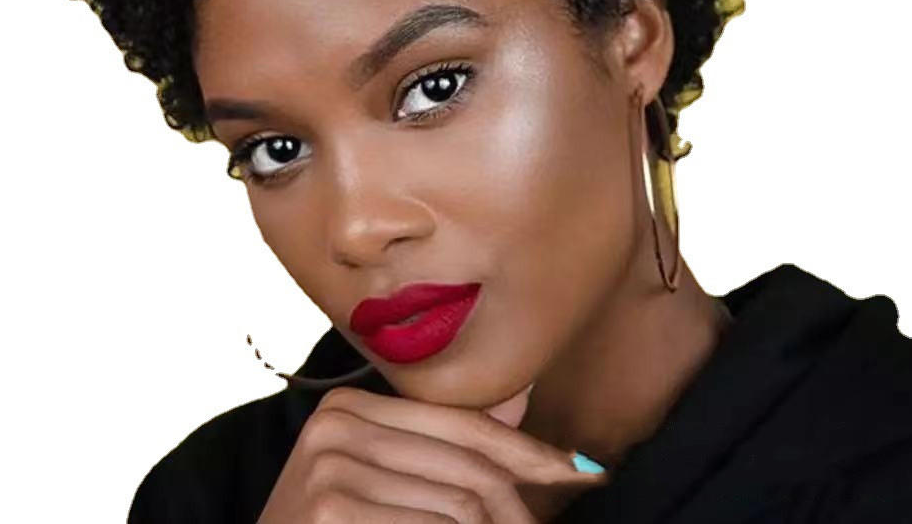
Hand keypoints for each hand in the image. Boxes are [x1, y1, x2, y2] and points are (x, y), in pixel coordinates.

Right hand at [256, 383, 608, 522]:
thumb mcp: (380, 485)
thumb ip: (444, 446)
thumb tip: (525, 400)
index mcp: (351, 407)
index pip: (464, 424)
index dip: (530, 452)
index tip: (584, 471)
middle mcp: (335, 425)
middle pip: (467, 466)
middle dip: (522, 507)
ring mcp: (327, 469)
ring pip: (459, 506)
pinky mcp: (327, 512)